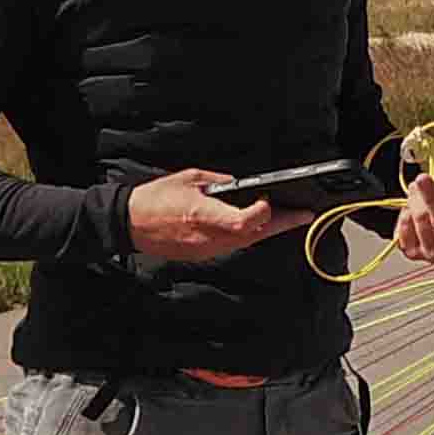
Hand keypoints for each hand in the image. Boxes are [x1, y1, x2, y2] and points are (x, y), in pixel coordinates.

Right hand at [125, 168, 293, 263]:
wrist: (129, 223)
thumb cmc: (155, 199)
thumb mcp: (188, 179)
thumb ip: (217, 182)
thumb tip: (239, 184)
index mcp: (203, 214)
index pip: (244, 221)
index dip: (263, 213)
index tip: (270, 199)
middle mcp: (207, 236)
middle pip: (253, 235)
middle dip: (281, 224)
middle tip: (304, 215)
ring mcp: (205, 249)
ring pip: (245, 243)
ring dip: (267, 231)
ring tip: (287, 219)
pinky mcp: (201, 255)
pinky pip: (231, 246)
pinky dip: (247, 236)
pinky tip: (257, 226)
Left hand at [390, 170, 433, 265]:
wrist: (424, 230)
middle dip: (431, 198)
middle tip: (422, 178)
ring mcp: (432, 254)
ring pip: (422, 222)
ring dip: (416, 200)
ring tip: (415, 188)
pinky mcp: (412, 253)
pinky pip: (406, 226)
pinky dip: (406, 213)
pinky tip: (409, 209)